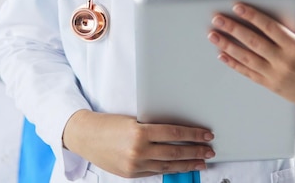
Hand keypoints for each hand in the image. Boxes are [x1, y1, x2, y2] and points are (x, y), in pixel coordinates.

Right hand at [62, 110, 214, 177]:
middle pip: (175, 152)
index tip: (206, 135)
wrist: (85, 136)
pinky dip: (170, 169)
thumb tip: (177, 133)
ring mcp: (135, 164)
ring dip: (187, 164)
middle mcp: (138, 150)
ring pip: (168, 166)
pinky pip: (155, 172)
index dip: (193, 134)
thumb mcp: (133, 120)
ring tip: (201, 162)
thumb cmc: (107, 124)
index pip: (174, 133)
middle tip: (209, 150)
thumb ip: (153, 128)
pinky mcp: (131, 174)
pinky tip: (180, 167)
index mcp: (139, 131)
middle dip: (195, 151)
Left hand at [208, 4, 294, 114]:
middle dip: (233, 28)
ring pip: (246, 58)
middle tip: (217, 19)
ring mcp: (275, 74)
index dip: (252, 16)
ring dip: (227, 45)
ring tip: (213, 35)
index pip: (269, 27)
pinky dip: (233, 64)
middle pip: (253, 41)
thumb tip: (292, 4)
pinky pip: (247, 73)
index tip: (237, 6)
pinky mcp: (270, 85)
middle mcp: (284, 61)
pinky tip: (221, 55)